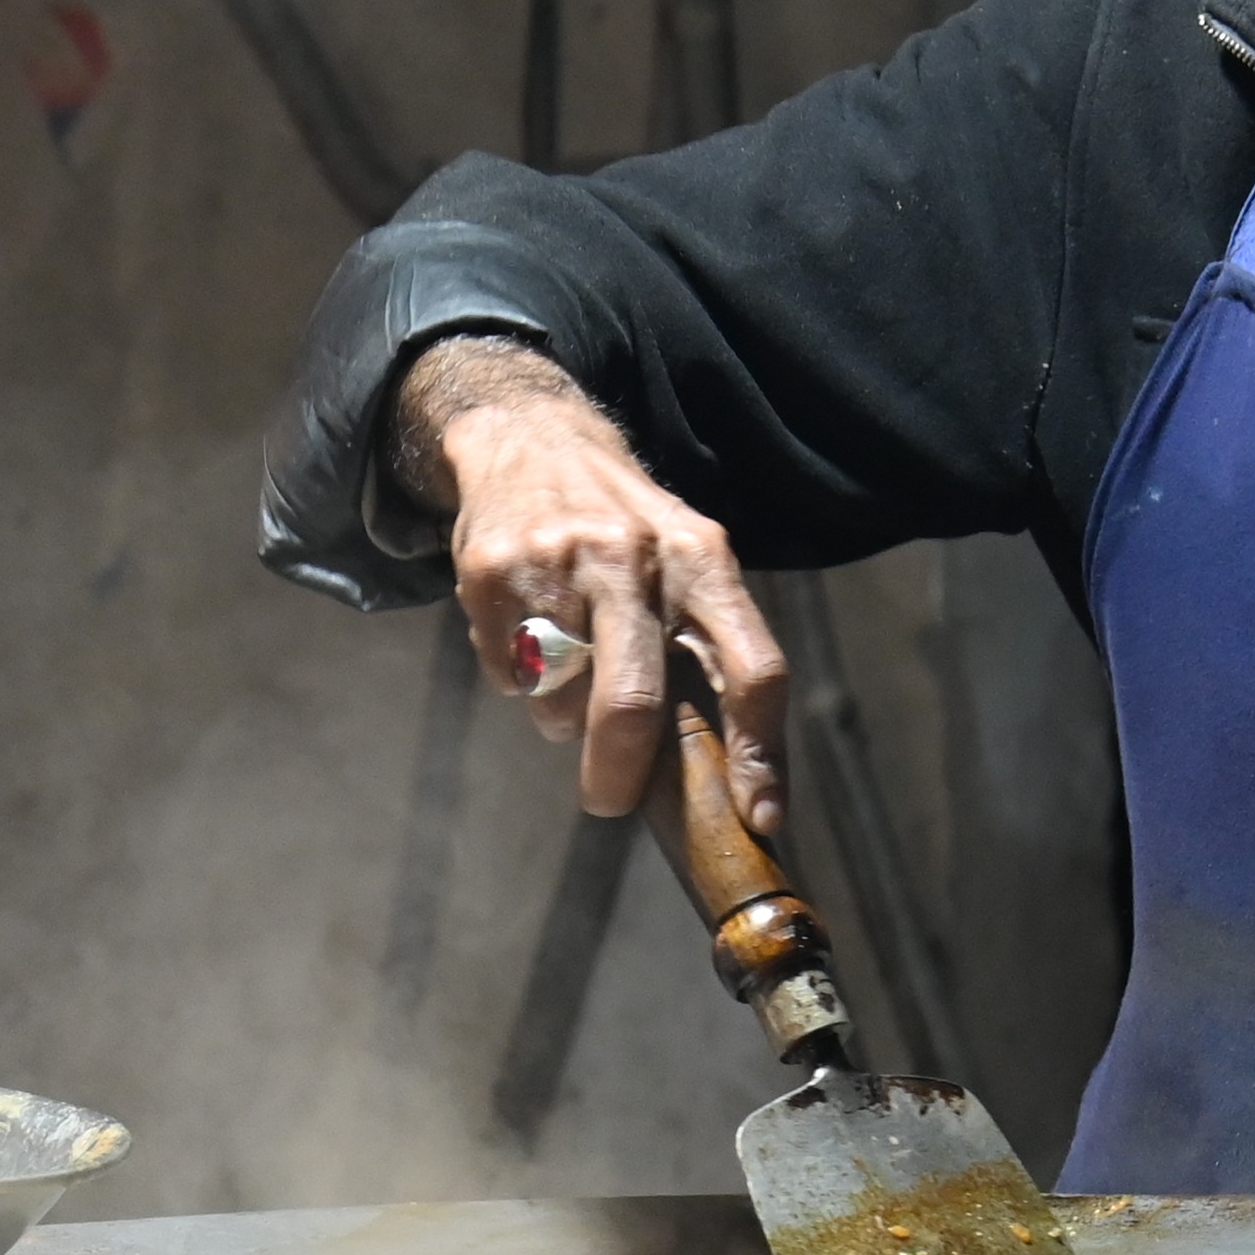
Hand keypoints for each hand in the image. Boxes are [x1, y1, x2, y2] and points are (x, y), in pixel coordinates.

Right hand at [398, 338, 787, 826]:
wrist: (529, 436)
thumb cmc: (626, 530)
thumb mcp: (686, 561)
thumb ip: (703, 650)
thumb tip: (719, 777)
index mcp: (704, 559)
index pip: (752, 666)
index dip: (761, 751)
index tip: (758, 817)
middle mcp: (637, 555)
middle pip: (635, 703)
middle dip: (619, 773)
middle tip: (609, 801)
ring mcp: (561, 561)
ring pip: (562, 700)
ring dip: (563, 717)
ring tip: (566, 671)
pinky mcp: (494, 571)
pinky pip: (509, 675)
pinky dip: (518, 681)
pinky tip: (525, 636)